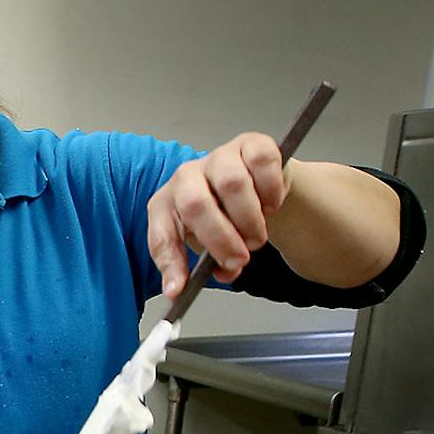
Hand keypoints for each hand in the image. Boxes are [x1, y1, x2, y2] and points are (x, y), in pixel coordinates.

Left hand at [147, 132, 290, 297]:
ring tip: (257, 236)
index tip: (179, 289)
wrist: (259, 187)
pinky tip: (271, 205)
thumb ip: (210, 265)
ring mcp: (218, 157)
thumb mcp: (211, 246)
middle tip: (240, 259)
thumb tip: (214, 279)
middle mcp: (186, 177)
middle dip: (220, 239)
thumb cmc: (226, 217)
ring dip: (250, 219)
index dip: (170, 264)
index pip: (161, 235)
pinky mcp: (251, 144)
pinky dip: (272, 191)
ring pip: (232, 184)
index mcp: (166, 205)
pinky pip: (263, 164)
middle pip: (196, 205)